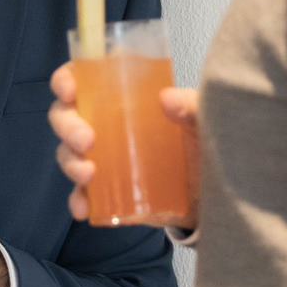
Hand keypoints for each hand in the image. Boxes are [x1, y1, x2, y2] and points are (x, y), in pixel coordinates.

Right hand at [49, 64, 199, 230]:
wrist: (219, 193)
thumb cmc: (207, 145)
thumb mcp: (205, 121)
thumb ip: (192, 107)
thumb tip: (167, 98)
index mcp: (125, 96)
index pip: (85, 77)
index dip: (67, 79)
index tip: (69, 91)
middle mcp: (107, 123)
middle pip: (67, 115)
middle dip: (67, 126)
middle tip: (86, 141)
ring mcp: (105, 158)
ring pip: (69, 153)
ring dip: (70, 162)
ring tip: (88, 174)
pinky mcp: (109, 190)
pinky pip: (83, 194)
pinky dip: (78, 200)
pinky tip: (83, 208)